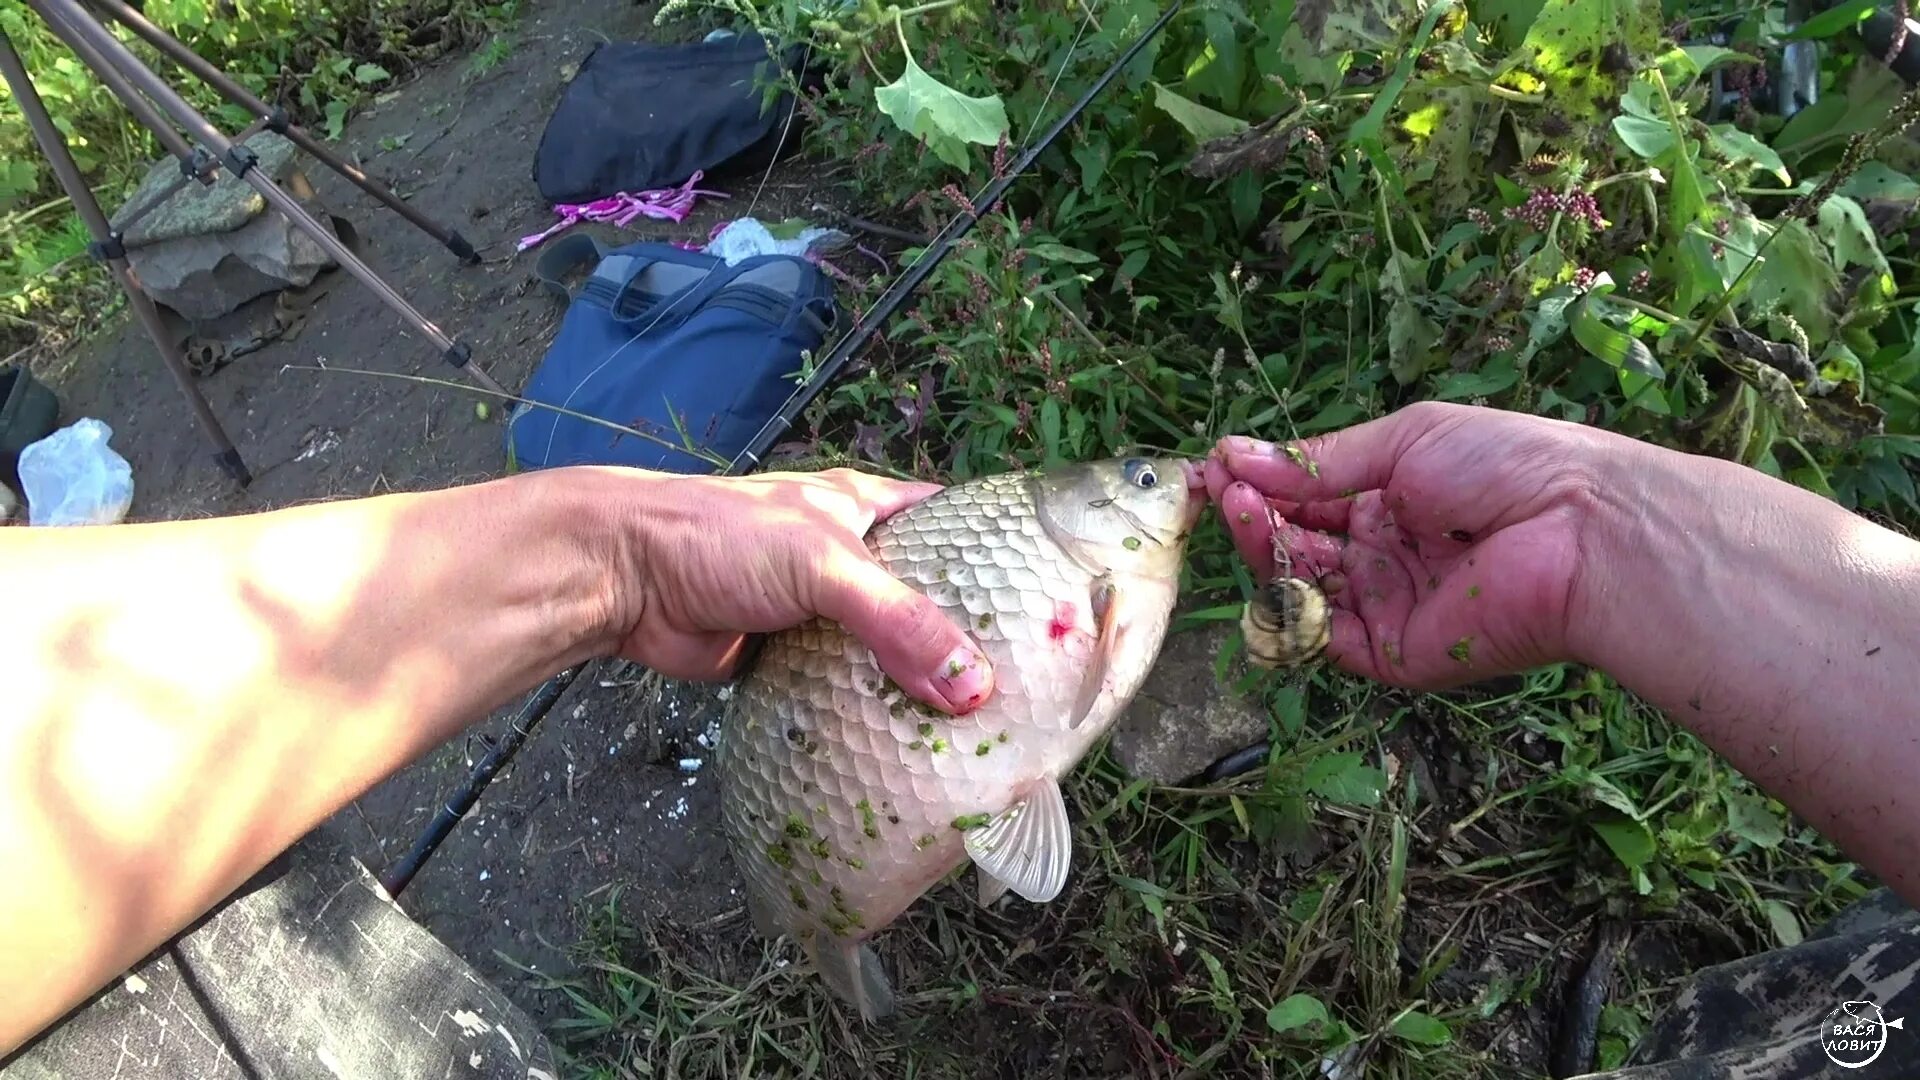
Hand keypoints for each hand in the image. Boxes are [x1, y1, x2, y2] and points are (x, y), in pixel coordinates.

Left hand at [614, 467, 994, 713]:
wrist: (624, 579)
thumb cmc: (720, 537)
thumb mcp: (823, 564)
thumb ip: (898, 621)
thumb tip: (973, 687)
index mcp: (867, 508)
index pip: (954, 523)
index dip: (1001, 553)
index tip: (1055, 599)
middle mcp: (852, 559)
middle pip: (927, 600)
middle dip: (969, 639)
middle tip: (1029, 685)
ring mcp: (820, 614)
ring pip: (886, 653)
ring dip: (919, 686)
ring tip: (983, 730)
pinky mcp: (789, 662)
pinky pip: (843, 693)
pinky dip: (868, 717)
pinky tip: (909, 750)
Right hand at [1204, 402, 1619, 688]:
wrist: (1579, 528)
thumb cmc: (1508, 464)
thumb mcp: (1407, 439)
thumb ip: (1320, 460)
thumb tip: (1236, 453)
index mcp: (1398, 502)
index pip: (1314, 499)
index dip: (1265, 485)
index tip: (1218, 466)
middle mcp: (1389, 557)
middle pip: (1300, 546)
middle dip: (1257, 515)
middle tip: (1218, 489)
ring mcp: (1390, 606)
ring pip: (1303, 588)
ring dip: (1265, 550)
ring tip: (1241, 510)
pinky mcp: (1395, 654)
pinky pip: (1326, 638)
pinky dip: (1289, 605)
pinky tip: (1270, 559)